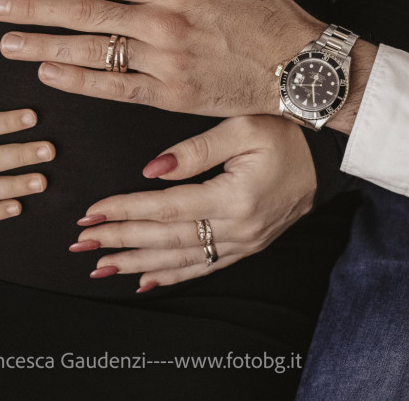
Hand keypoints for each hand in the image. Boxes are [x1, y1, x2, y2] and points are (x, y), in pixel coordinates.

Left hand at [0, 0, 322, 117]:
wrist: (301, 65)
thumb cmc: (265, 7)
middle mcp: (164, 22)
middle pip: (84, 13)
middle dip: (34, 11)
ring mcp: (166, 62)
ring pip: (92, 53)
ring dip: (44, 48)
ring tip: (8, 43)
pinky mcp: (171, 97)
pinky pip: (115, 89)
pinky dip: (79, 83)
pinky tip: (48, 76)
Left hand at [70, 115, 313, 288]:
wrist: (328, 160)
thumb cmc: (285, 134)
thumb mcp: (242, 128)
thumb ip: (195, 150)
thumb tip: (151, 170)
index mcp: (233, 197)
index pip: (165, 208)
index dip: (124, 211)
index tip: (90, 213)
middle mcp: (237, 228)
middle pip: (166, 239)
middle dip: (119, 240)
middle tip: (81, 243)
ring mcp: (244, 243)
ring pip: (181, 260)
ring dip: (137, 264)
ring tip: (100, 266)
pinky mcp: (248, 247)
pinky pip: (204, 267)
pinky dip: (171, 276)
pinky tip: (144, 281)